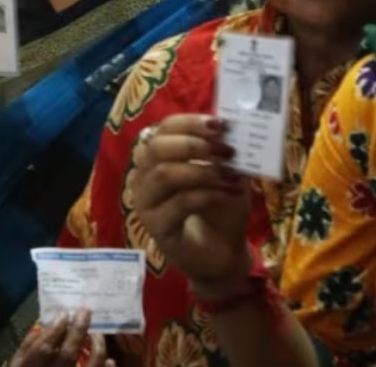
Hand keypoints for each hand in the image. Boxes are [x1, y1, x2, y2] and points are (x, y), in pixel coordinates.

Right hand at [8, 311, 113, 366]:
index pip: (44, 349)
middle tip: (85, 311)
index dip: (56, 330)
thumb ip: (28, 347)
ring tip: (97, 334)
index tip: (65, 314)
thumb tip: (46, 324)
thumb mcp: (16, 366)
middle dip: (78, 331)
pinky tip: (109, 361)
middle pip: (67, 356)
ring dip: (96, 349)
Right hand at [128, 115, 252, 293]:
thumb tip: (232, 125)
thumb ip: (224, 149)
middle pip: (155, 148)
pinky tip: (228, 193)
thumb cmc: (221, 207)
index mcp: (157, 156)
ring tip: (229, 173)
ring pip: (164, 174)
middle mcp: (143, 176)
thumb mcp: (227, 171)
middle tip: (225, 150)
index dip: (189, 123)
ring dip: (202, 170)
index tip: (220, 125)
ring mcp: (145, 203)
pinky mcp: (156, 228)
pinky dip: (207, 194)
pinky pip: (179, 202)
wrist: (224, 252)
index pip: (162, 129)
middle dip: (193, 144)